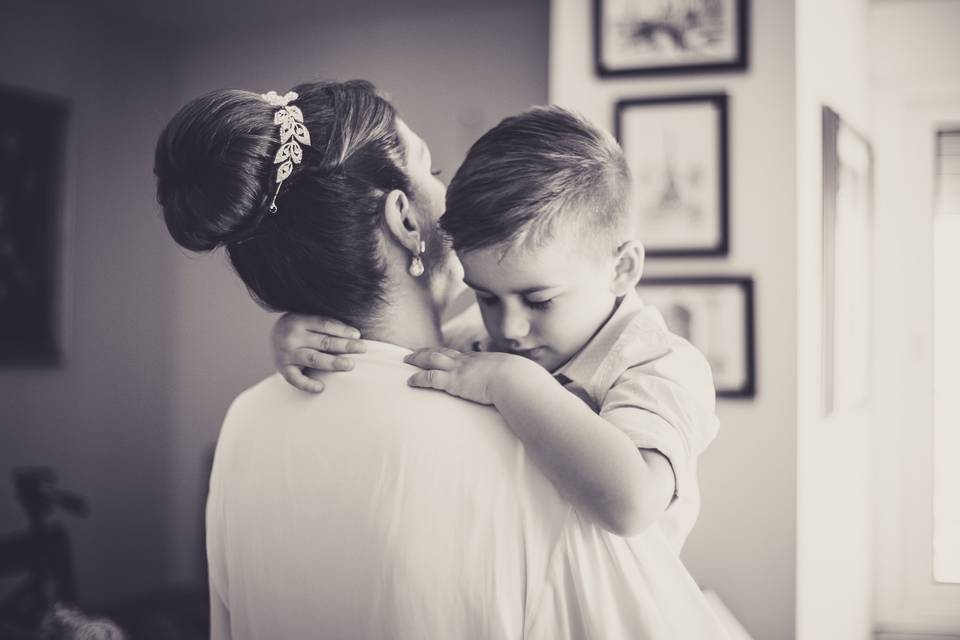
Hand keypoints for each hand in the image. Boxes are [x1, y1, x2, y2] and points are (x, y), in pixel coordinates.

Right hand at [271, 313, 366, 392]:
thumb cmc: (301, 329)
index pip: (324, 324)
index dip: (342, 330)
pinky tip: (321, 388)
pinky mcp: (283, 369)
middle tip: (362, 348)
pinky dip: (307, 384)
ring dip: (333, 363)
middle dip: (344, 345)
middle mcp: (292, 337)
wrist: (273, 337)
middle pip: (323, 342)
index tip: (357, 335)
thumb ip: (326, 325)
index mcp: (299, 320)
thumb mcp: (308, 320)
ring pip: (314, 359)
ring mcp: (286, 354)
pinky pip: (295, 379)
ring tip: (350, 365)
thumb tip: (355, 335)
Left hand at [404, 347, 526, 404]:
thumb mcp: (516, 377)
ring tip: (406, 360)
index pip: (458, 355)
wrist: (515, 379)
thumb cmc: (520, 381)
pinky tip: (409, 381)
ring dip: (417, 359)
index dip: (445, 353)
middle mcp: (467, 361)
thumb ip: (514, 381)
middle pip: (441, 352)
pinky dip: (418, 379)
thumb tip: (525, 387)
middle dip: (426, 352)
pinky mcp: (454, 382)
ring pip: (432, 360)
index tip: (437, 352)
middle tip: (413, 352)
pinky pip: (430, 378)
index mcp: (480, 360)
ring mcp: (459, 370)